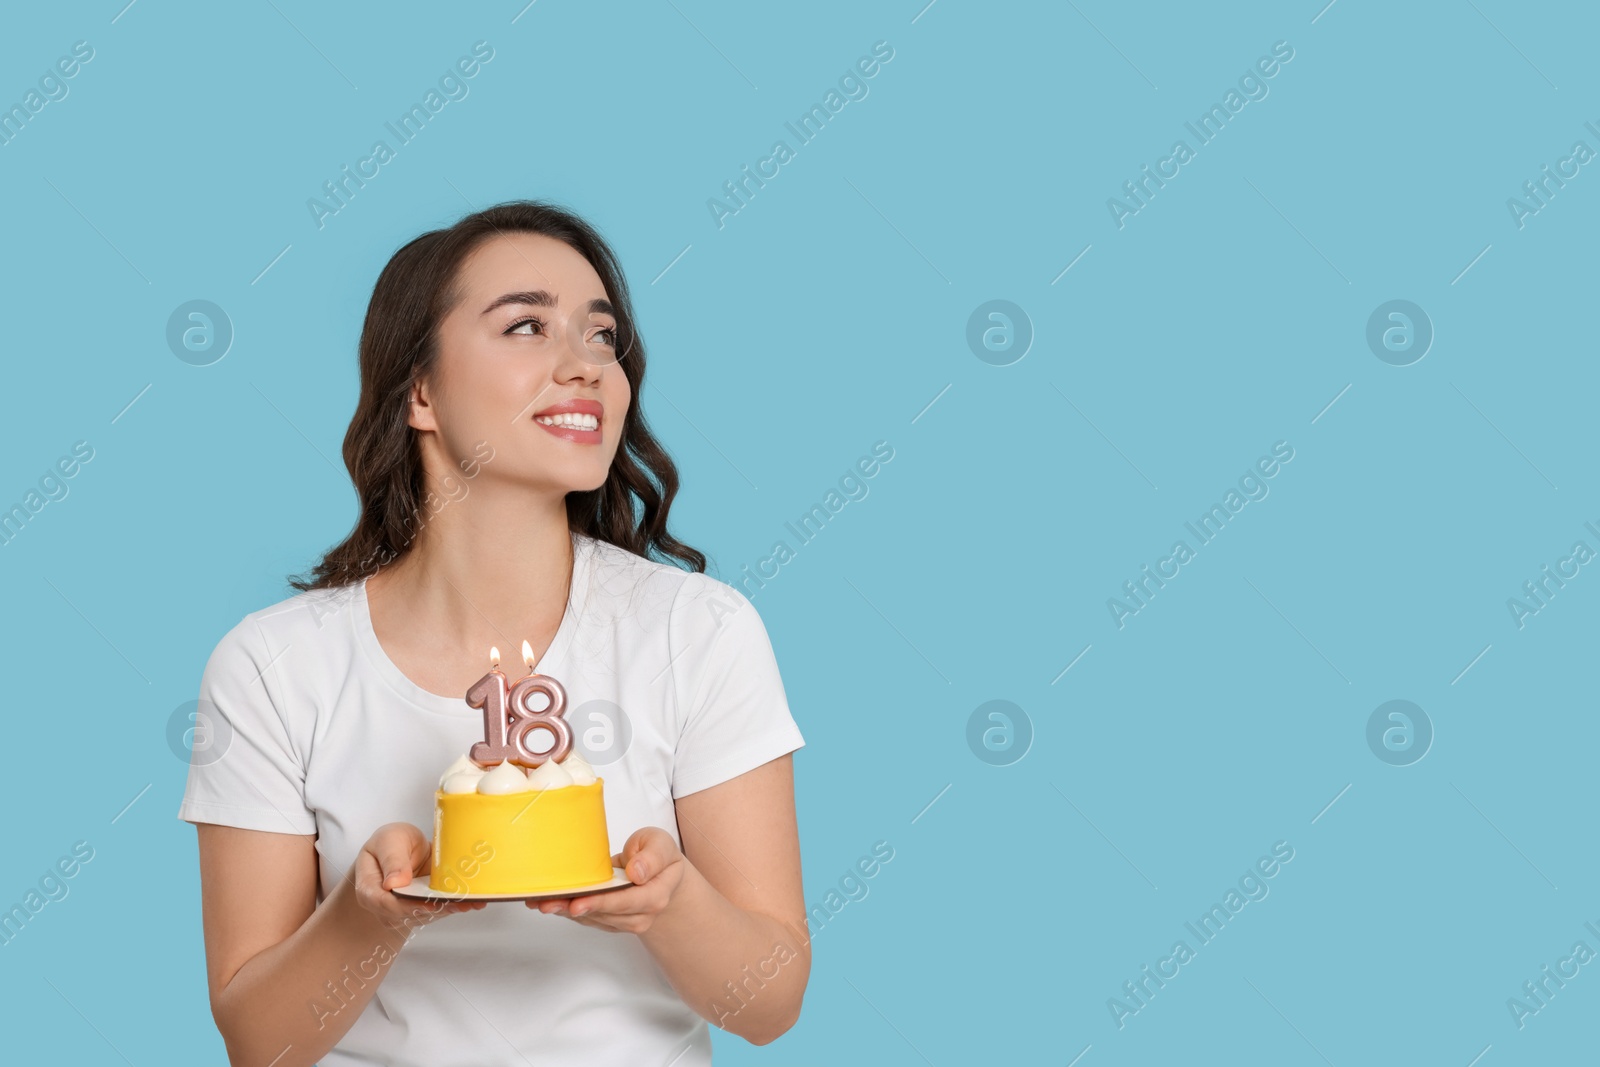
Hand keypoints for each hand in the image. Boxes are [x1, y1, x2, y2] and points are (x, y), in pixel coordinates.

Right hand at [352, 821, 485, 929]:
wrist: (401, 850)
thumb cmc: (390, 843)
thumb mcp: (389, 840)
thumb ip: (392, 859)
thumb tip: (394, 883)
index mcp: (369, 888)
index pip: (384, 903)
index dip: (406, 905)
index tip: (427, 903)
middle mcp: (385, 906)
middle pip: (408, 914)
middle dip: (435, 909)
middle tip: (459, 902)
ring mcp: (403, 911)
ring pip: (425, 916)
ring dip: (449, 909)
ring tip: (471, 901)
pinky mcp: (421, 909)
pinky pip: (437, 911)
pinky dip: (454, 906)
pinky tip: (472, 902)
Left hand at [527, 827, 685, 933]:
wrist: (662, 875)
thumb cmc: (659, 856)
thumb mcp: (661, 845)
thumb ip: (652, 857)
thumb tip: (636, 872)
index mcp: (656, 896)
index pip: (626, 902)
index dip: (601, 903)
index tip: (578, 903)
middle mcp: (640, 915)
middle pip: (603, 914)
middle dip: (573, 908)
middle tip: (547, 903)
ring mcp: (624, 921)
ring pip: (591, 918)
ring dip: (564, 910)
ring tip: (540, 901)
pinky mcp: (609, 920)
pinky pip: (586, 917)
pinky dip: (565, 909)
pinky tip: (547, 902)